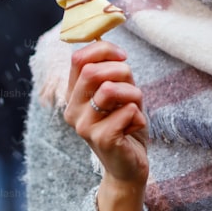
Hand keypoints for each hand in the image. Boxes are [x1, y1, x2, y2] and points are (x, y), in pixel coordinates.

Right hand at [64, 40, 147, 210]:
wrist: (129, 166)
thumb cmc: (125, 124)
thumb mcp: (119, 92)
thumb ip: (112, 71)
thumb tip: (109, 45)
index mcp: (73, 95)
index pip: (78, 58)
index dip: (104, 50)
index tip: (123, 58)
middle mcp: (72, 110)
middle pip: (92, 71)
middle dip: (121, 71)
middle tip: (132, 85)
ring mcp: (83, 126)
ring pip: (111, 89)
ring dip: (133, 94)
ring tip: (134, 109)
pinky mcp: (101, 139)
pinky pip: (128, 111)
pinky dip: (139, 116)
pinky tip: (133, 128)